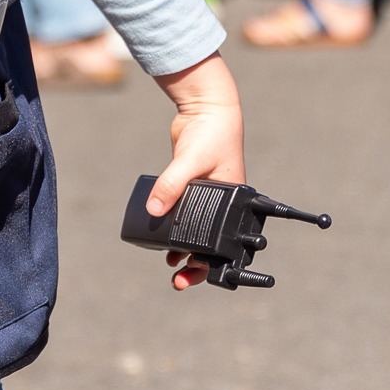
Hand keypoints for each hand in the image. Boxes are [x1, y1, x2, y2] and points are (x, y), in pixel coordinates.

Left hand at [148, 53, 246, 290]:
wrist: (205, 109)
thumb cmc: (210, 134)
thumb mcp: (190, 160)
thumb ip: (171, 184)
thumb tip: (153, 211)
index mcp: (236, 203)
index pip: (229, 242)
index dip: (215, 262)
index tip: (198, 275)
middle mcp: (224, 204)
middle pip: (213, 242)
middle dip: (198, 263)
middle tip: (179, 281)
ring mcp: (207, 196)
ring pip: (197, 231)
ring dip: (184, 249)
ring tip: (170, 266)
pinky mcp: (189, 186)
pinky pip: (183, 213)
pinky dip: (174, 227)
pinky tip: (160, 239)